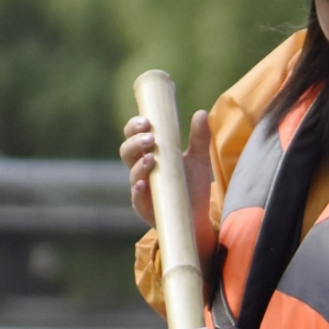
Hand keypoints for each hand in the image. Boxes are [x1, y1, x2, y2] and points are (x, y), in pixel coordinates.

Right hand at [120, 106, 212, 238]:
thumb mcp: (198, 159)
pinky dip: (138, 190)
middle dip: (135, 142)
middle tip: (150, 138)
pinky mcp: (145, 208)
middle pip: (126, 152)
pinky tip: (143, 183)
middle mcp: (141, 170)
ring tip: (152, 158)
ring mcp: (141, 189)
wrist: (198, 215)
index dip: (134, 127)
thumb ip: (199, 137)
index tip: (146, 120)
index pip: (133, 136)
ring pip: (132, 174)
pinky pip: (137, 199)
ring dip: (139, 164)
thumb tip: (201, 113)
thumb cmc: (192, 184)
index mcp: (149, 154)